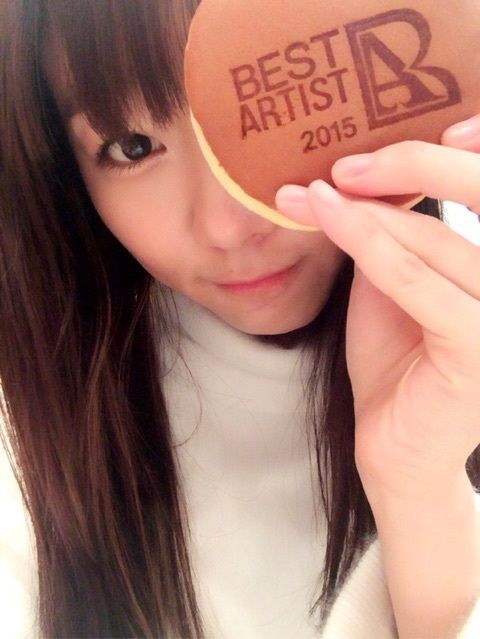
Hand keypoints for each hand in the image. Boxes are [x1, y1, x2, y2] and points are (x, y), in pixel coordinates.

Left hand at [275, 116, 479, 498]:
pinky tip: (328, 214)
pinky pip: (416, 282)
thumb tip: (365, 174)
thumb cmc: (396, 364)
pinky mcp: (477, 348)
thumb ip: (395, 236)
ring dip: (367, 209)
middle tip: (343, 160)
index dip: (450, 151)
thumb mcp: (394, 286)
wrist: (396, 447)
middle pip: (474, 197)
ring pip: (431, 240)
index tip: (386, 135)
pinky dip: (369, 245)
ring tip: (312, 191)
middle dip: (409, 165)